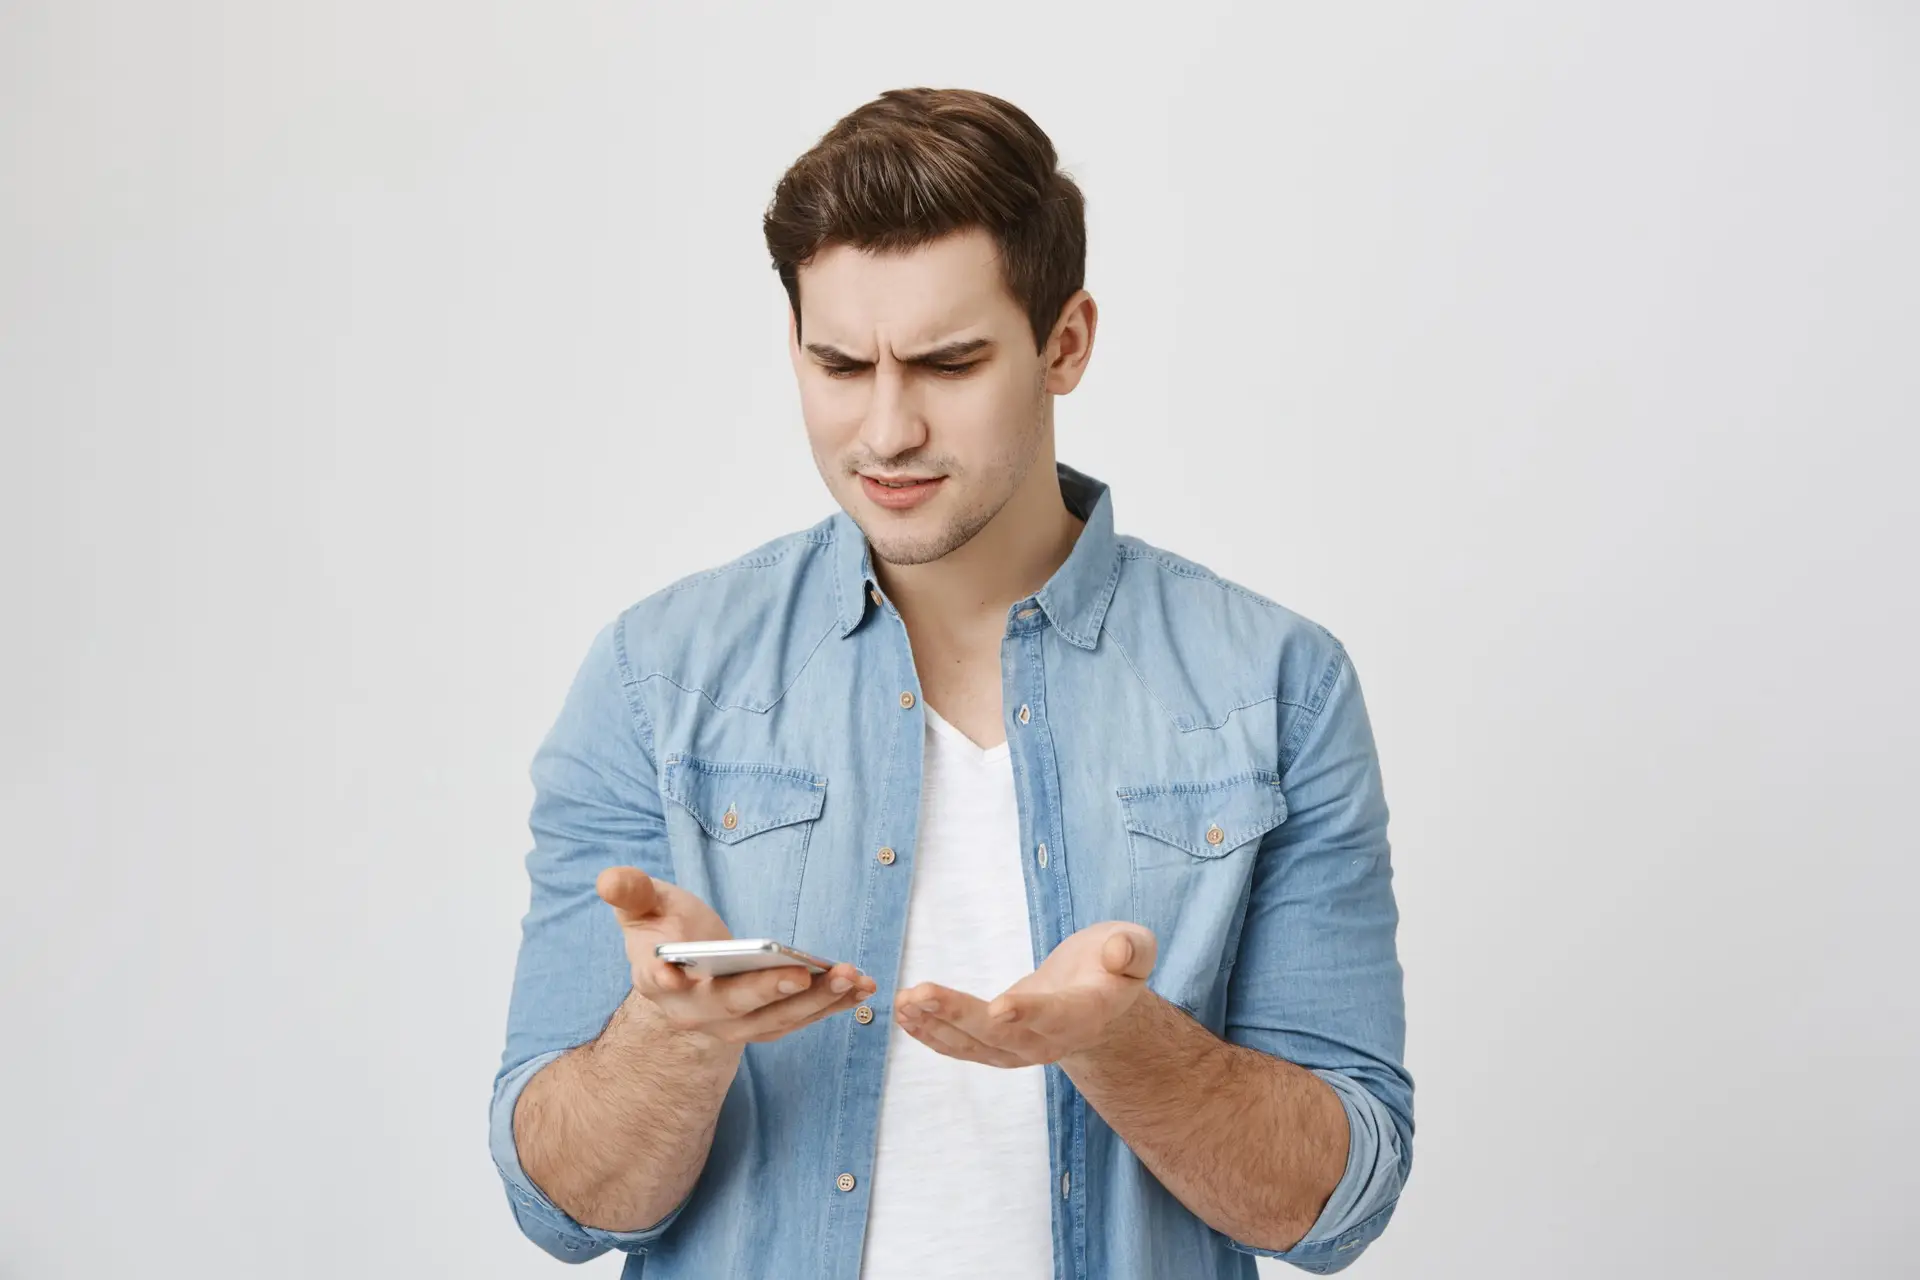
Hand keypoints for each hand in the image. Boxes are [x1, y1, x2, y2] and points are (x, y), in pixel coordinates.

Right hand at [596, 866, 875, 1044]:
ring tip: (852, 977)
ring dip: (816, 1002)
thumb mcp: (643, 905)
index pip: (659, 984)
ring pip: (776, 1019)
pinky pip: (800, 1019)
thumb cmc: (664, 931)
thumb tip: (609, 877)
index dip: (666, 981)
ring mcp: (733, 1025)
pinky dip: (832, 1006)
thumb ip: (629, 891)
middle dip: (767, 990)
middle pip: (732, 1006)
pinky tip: (862, 987)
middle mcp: (696, 1013)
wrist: (685, 974)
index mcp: (659, 981)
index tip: (676, 977)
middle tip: (801, 974)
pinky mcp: (765, 1024)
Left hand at [892, 921, 1156, 1066]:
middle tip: (921, 994)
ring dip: (935, 1025)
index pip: (1057, 1017)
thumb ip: (1131, 948)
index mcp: (1086, 1014)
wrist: (1098, 1000)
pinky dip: (930, 1033)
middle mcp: (1050, 1042)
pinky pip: (961, 1046)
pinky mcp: (996, 1046)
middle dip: (959, 1016)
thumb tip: (1120, 950)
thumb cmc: (1114, 965)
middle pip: (1002, 1036)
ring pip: (974, 1045)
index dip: (1029, 1013)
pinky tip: (903, 1015)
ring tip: (902, 1002)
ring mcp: (1020, 1050)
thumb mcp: (1134, 946)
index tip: (999, 1008)